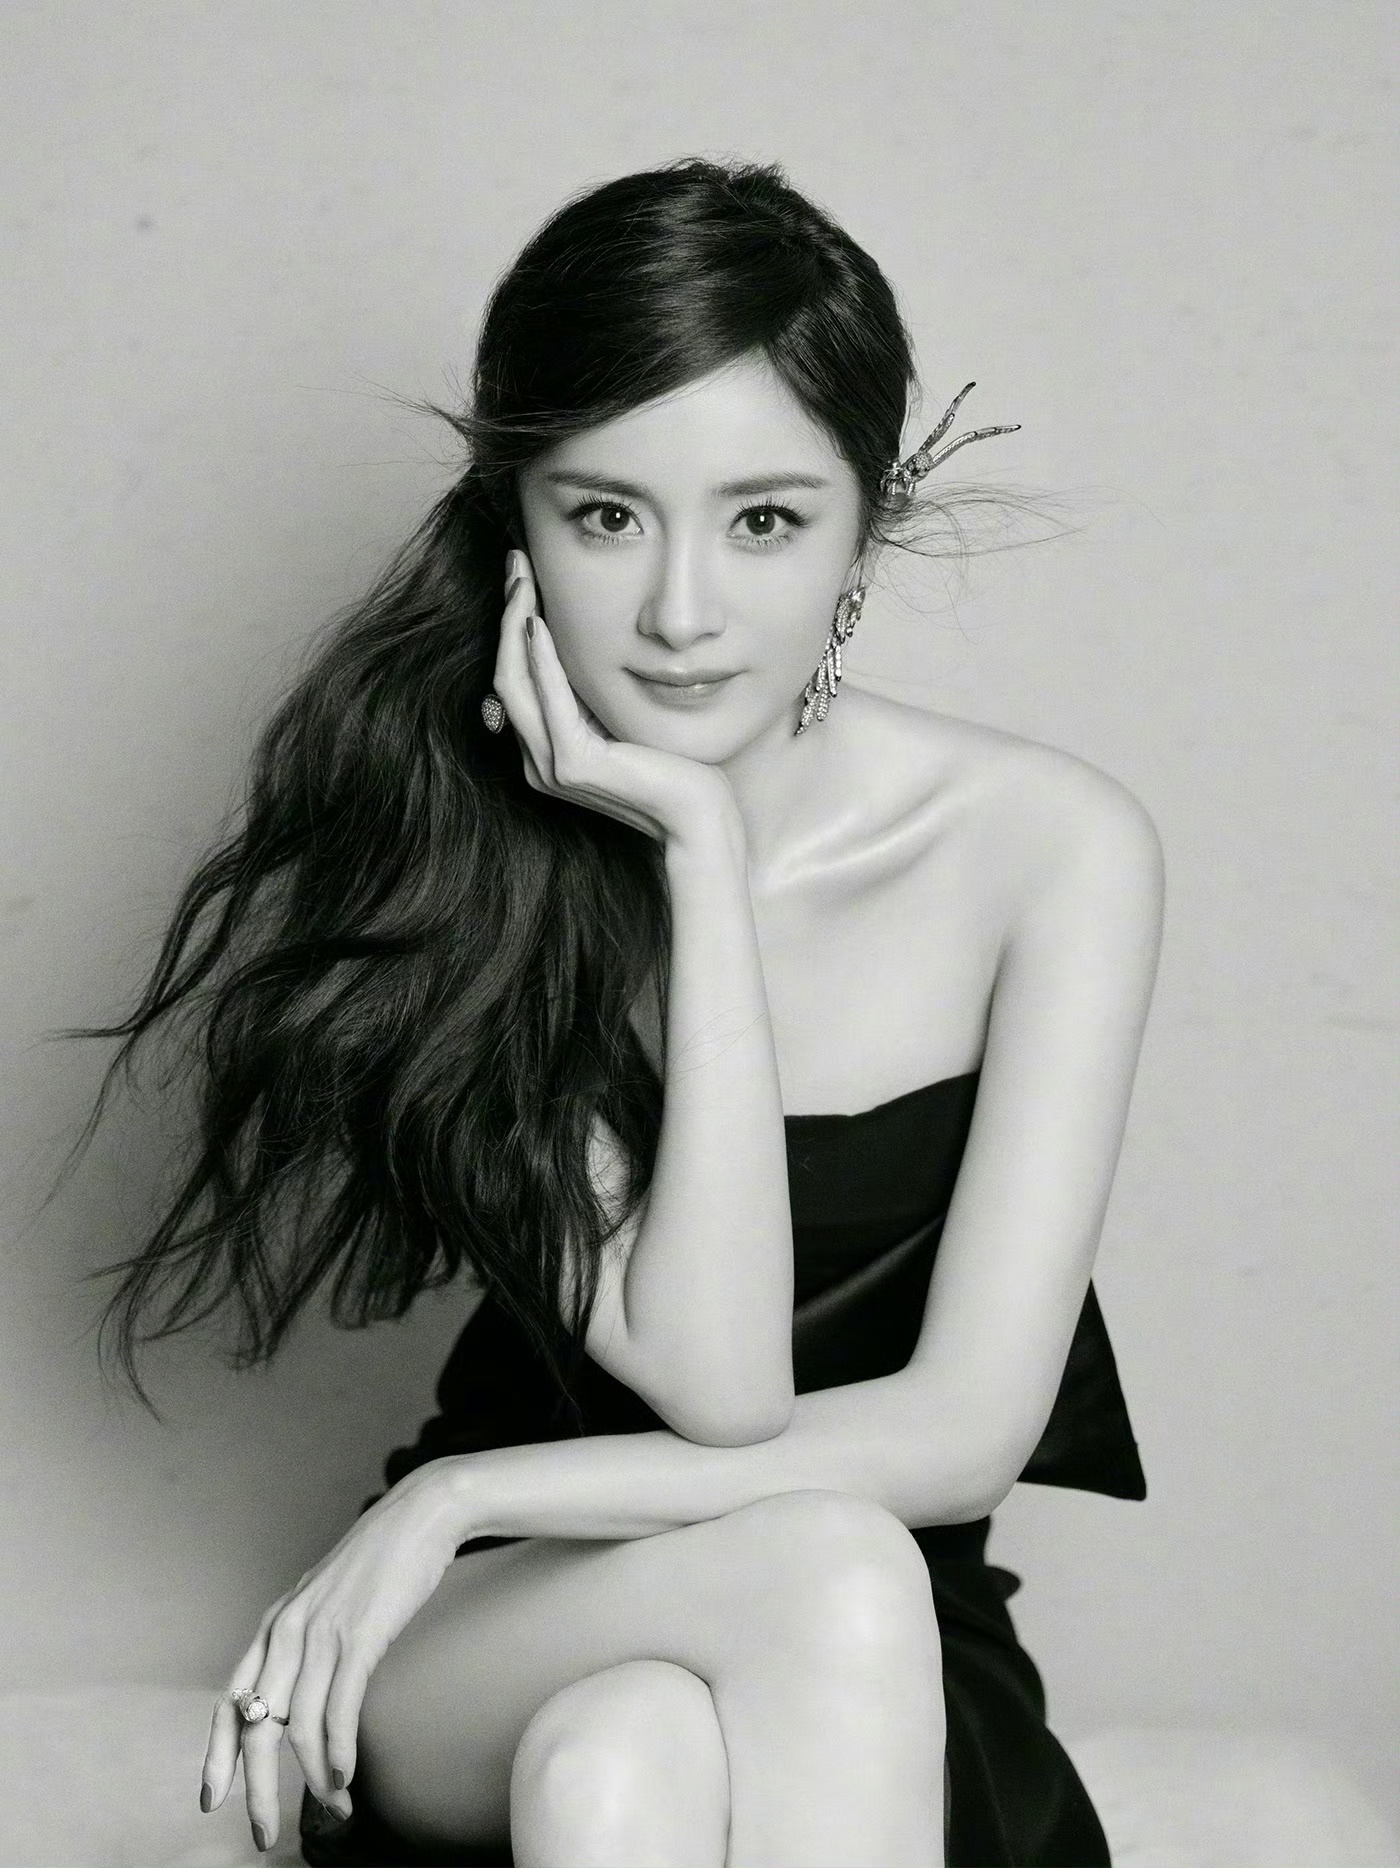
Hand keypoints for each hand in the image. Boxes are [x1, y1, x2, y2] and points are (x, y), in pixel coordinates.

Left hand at [200, 1468, 465, 1852]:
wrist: (421, 1514)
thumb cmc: (380, 1561)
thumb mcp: (326, 1598)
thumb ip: (307, 1640)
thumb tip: (302, 1691)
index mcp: (276, 1624)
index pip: (229, 1699)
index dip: (216, 1754)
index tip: (212, 1798)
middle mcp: (287, 1631)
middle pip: (255, 1727)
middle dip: (257, 1790)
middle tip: (261, 1834)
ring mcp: (321, 1633)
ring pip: (297, 1728)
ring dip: (313, 1780)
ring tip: (334, 1808)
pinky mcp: (358, 1636)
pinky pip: (338, 1709)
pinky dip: (338, 1753)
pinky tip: (345, 1777)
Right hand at [493, 549, 740, 850]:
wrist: (699, 817)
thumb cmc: (674, 767)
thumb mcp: (623, 717)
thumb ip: (593, 693)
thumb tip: (579, 641)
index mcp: (547, 750)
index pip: (515, 678)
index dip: (513, 626)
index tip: (523, 577)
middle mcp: (539, 761)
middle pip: (505, 675)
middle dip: (507, 615)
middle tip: (515, 563)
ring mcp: (552, 766)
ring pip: (513, 683)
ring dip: (515, 625)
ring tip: (522, 579)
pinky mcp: (574, 765)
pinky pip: (548, 701)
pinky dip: (540, 659)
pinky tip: (539, 621)